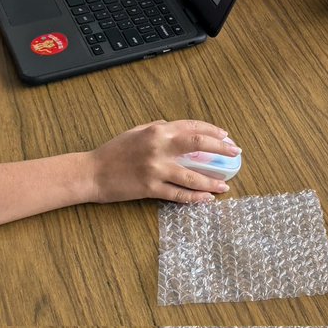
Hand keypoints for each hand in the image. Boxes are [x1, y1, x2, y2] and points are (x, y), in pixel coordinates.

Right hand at [89, 120, 240, 204]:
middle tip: (235, 153)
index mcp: (158, 129)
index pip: (193, 127)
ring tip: (225, 185)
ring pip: (193, 176)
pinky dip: (195, 198)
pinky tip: (207, 199)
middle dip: (221, 149)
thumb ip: (160, 128)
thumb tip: (180, 129)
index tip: (226, 137)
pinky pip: (178, 194)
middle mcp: (160, 147)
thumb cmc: (114, 150)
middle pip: (199, 145)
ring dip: (212, 181)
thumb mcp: (138, 131)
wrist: (92, 172)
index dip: (213, 131)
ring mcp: (156, 169)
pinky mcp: (151, 188)